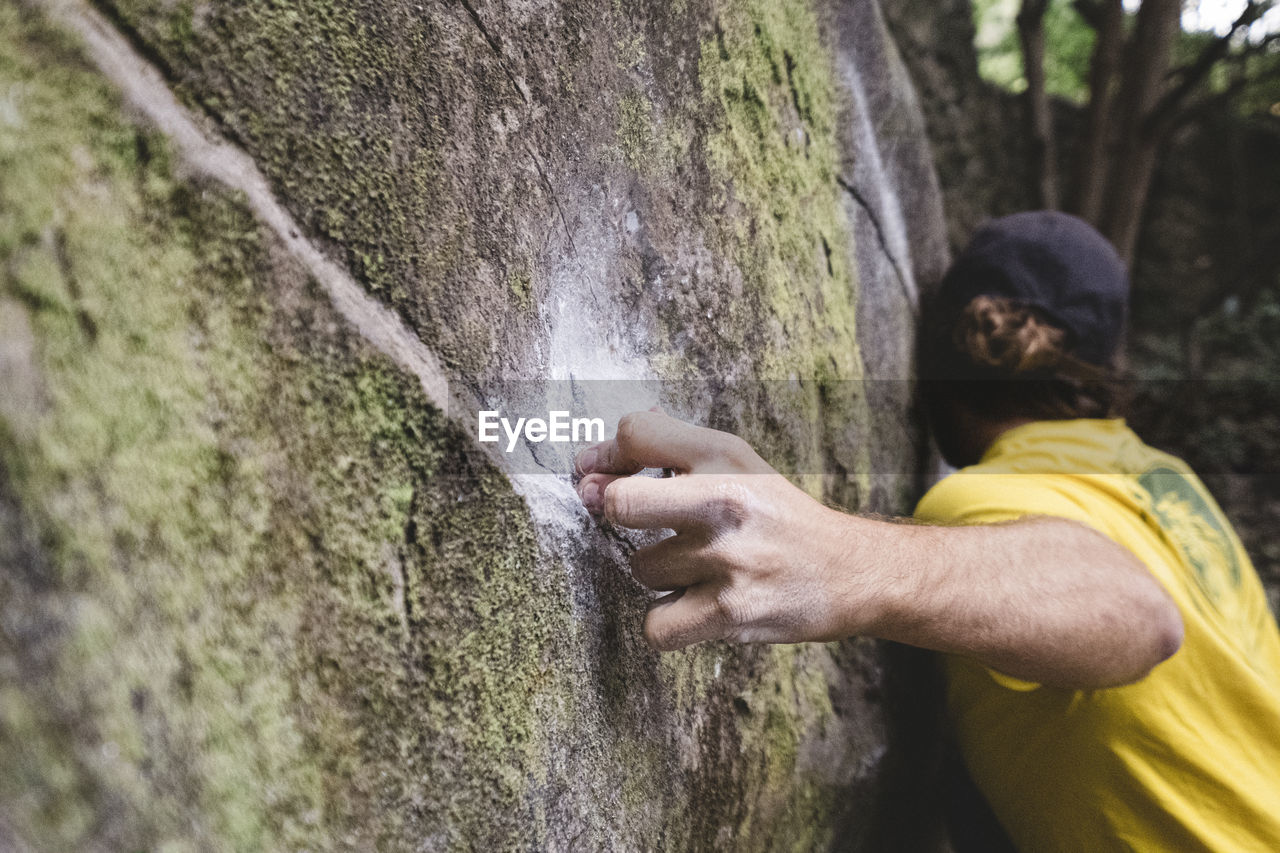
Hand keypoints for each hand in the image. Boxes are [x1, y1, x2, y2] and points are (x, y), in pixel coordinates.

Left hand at [574, 410, 866, 650]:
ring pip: (640, 568)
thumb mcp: (737, 464)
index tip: (603, 474)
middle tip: (634, 522)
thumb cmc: (781, 517)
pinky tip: (692, 607)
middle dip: (613, 511)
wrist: (850, 571)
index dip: (606, 456)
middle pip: (621, 502)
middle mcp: (725, 500)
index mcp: (725, 455)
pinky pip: (656, 626)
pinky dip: (667, 623)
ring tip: (697, 568)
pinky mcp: (729, 612)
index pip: (635, 434)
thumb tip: (596, 461)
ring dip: (659, 572)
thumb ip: (671, 452)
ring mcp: (727, 559)